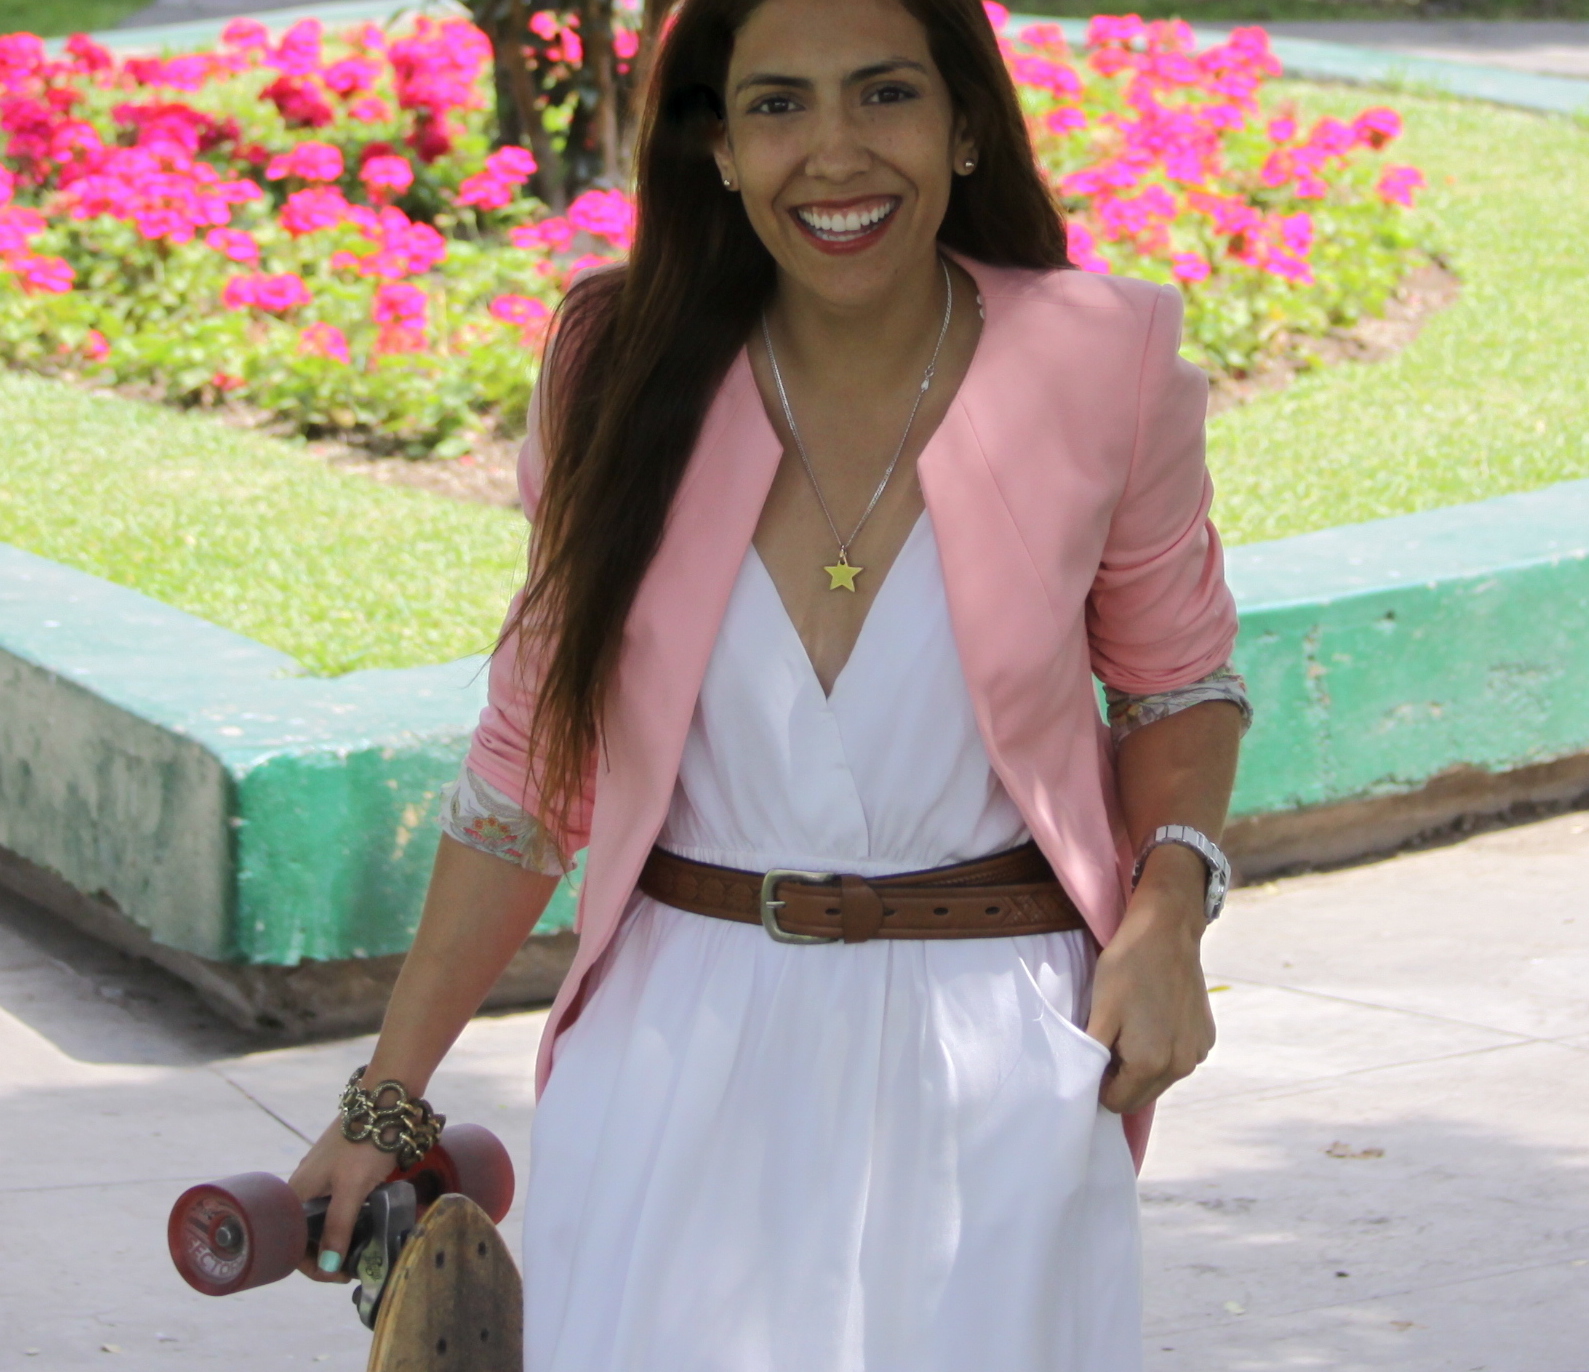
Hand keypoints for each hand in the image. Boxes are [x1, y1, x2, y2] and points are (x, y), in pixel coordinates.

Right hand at [287, 1118, 395, 1281]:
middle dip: (327, 1255)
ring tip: (363, 1249)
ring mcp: (323, 1177)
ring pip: (325, 1219)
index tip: (342, 1275)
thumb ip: (339, 1226)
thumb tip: (328, 1267)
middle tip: (354, 1266)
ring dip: (340, 1238)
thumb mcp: (352, 1188)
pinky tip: (368, 1222)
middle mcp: (304, 1187)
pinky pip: (338, 1203)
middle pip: (308, 1234)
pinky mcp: (341, 1170)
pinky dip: (350, 1218)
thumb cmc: (365, 1142)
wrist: (384, 1100)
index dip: (315, 1266)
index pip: (294, 1244)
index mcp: (297, 1194)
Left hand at [1085, 847, 1215, 1113]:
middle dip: (1121, 1079)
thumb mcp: (1100, 1012)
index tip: (1094, 1055)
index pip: (1117, 1103)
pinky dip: (1164, 1050)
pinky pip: (1178, 1059)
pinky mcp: (1206, 1038)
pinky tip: (1154, 1019)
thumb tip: (1083, 1086)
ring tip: (1132, 1026)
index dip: (1099, 1084)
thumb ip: (1091, 1057)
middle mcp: (1180, 1066)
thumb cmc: (1126, 968)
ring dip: (1143, 1065)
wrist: (1166, 932)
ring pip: (1160, 1079)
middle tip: (1110, 1040)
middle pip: (1141, 1096)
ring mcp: (1197, 1052)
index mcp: (1151, 1064)